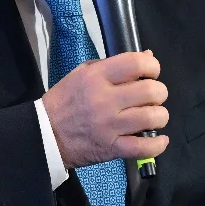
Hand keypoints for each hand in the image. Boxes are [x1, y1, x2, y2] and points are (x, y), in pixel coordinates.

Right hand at [42, 50, 168, 169]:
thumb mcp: (82, 74)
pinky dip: (158, 145)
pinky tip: (159, 140)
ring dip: (160, 117)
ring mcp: (109, 126)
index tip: (151, 74)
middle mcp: (105, 99)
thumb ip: (114, 65)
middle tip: (152, 98)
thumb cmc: (65, 101)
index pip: (136, 63)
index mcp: (96, 77)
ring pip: (153, 118)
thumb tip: (148, 57)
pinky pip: (144, 148)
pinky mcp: (111, 148)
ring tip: (153, 118)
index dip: (152, 66)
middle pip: (151, 91)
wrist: (45, 134)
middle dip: (159, 93)